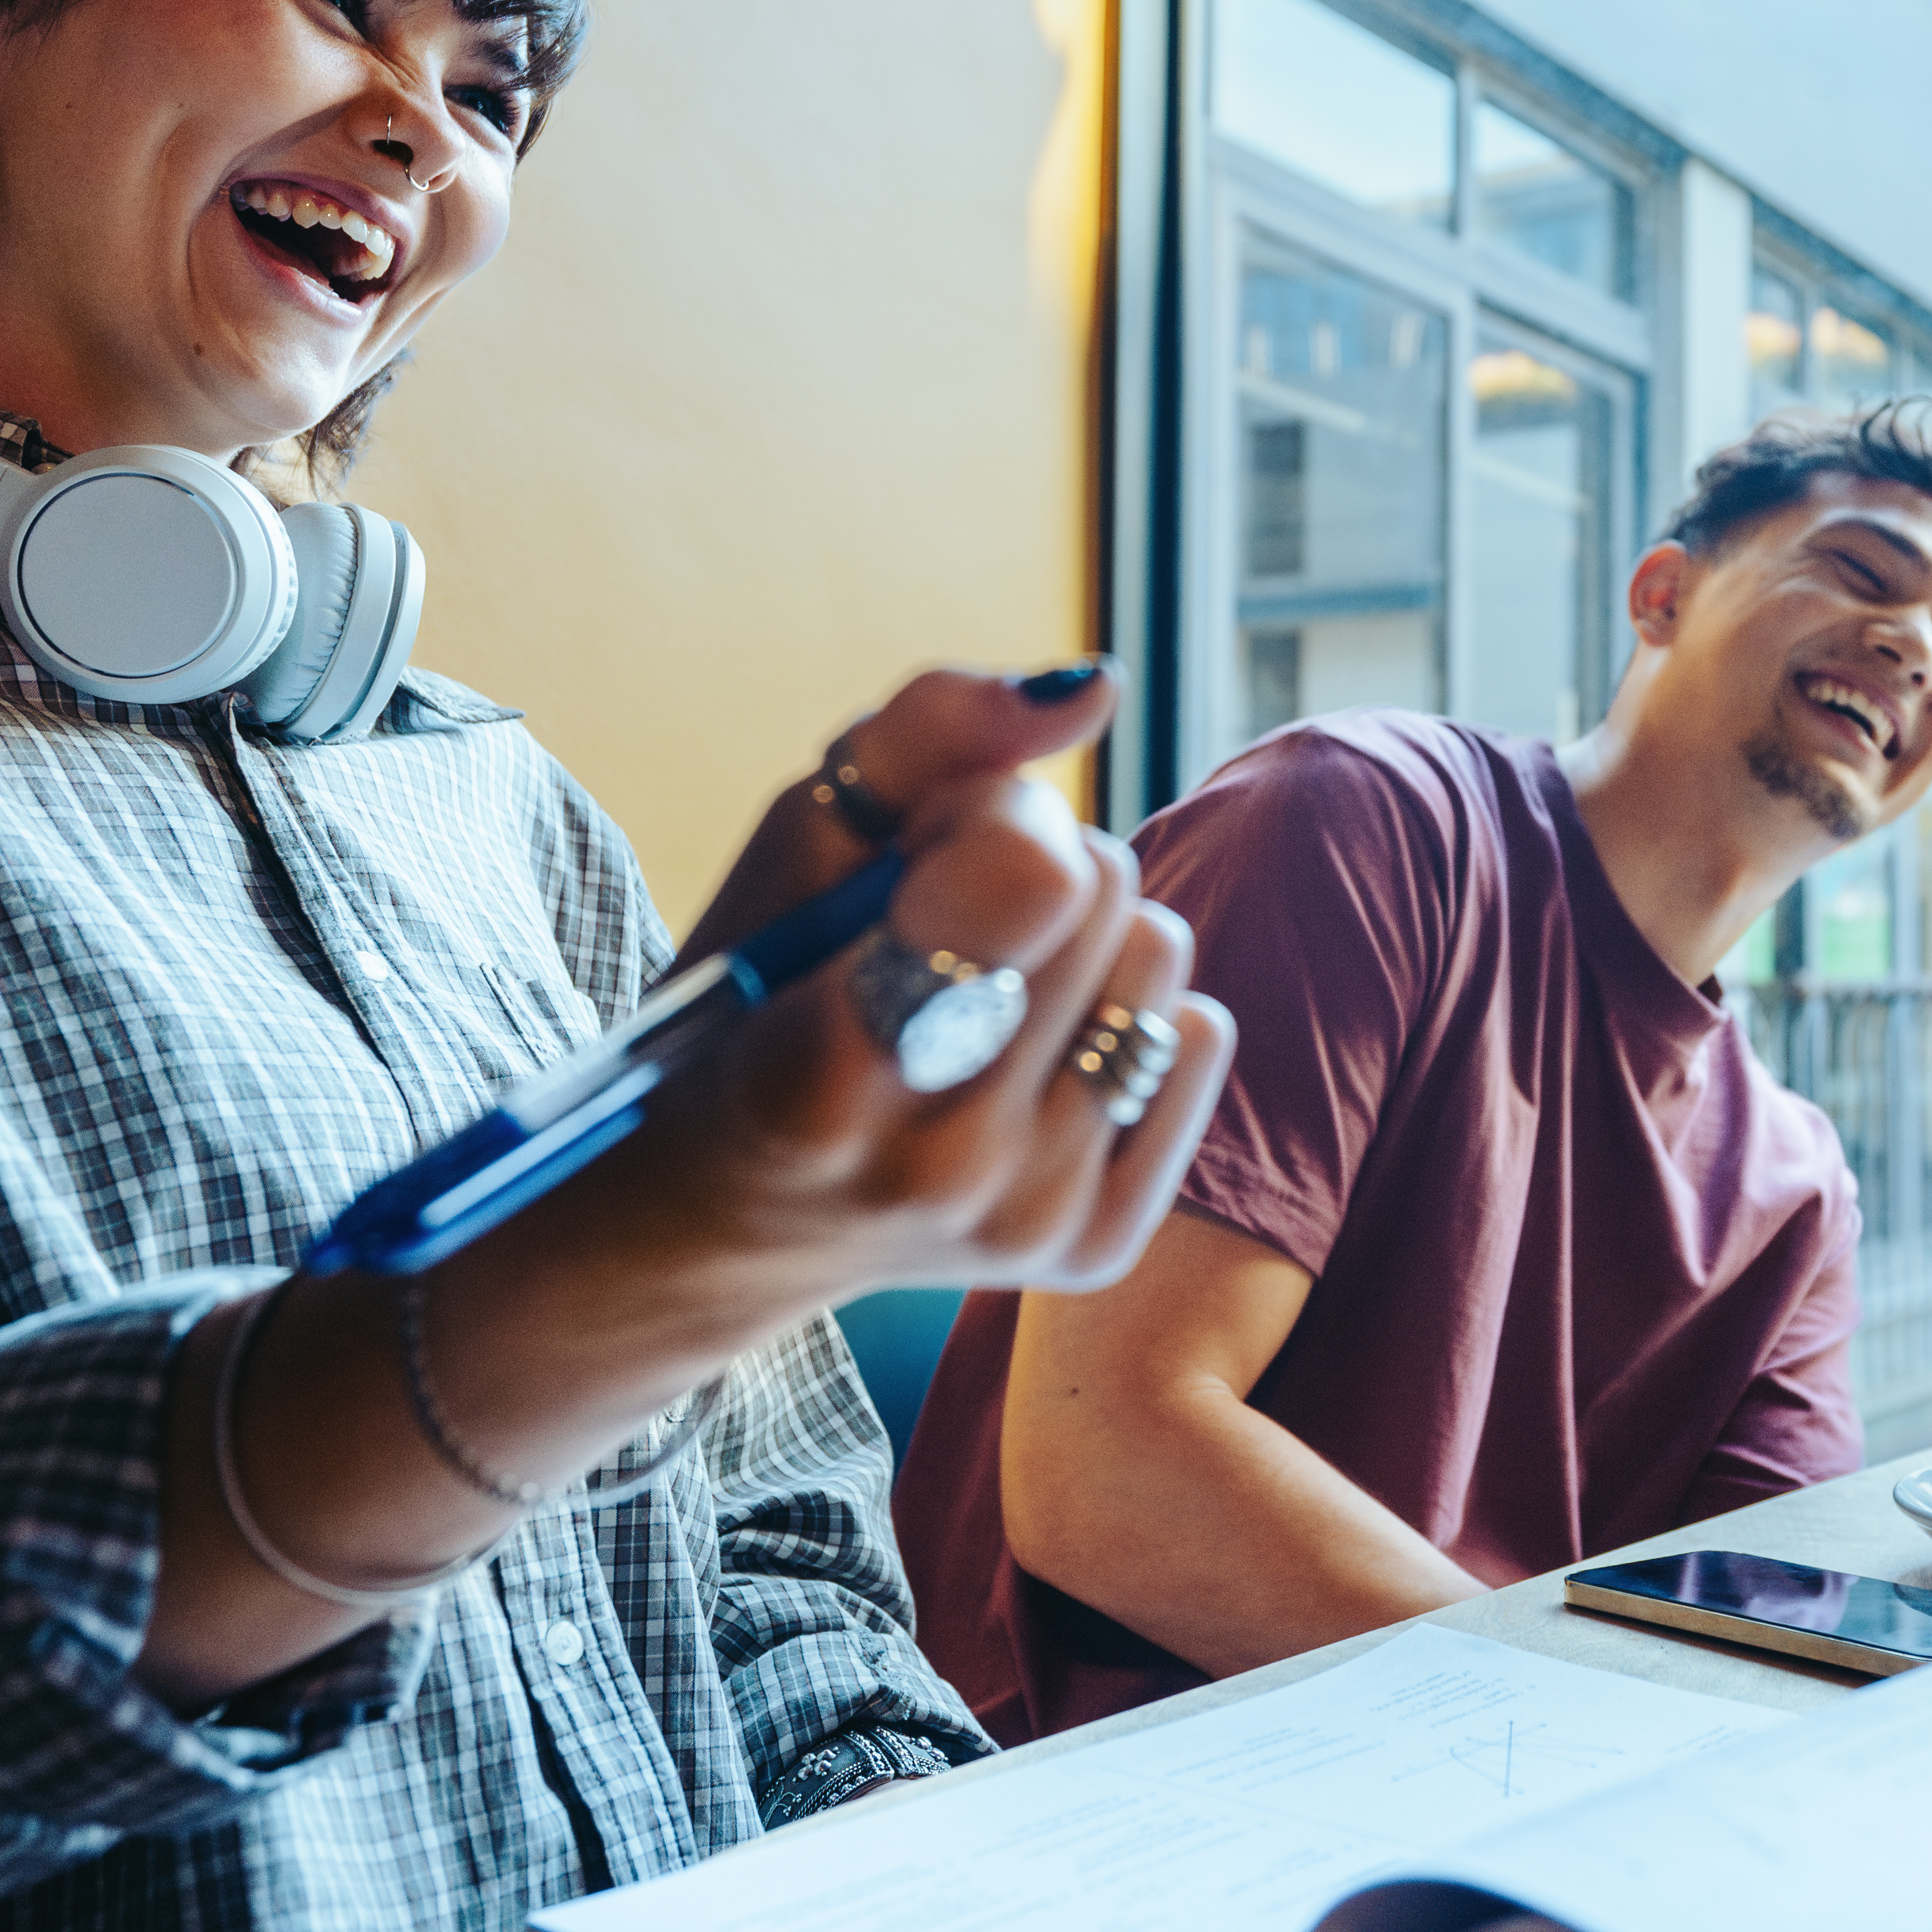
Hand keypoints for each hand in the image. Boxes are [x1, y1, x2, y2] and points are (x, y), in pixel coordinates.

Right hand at [535, 663, 1236, 1339]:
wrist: (728, 1213)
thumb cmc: (755, 990)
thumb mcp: (799, 839)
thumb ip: (930, 732)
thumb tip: (1096, 685)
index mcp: (826, 1072)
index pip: (1033, 876)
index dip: (983, 818)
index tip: (911, 854)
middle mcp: (937, 1167)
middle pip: (1106, 891)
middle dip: (1030, 865)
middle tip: (930, 927)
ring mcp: (1026, 1220)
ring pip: (1163, 952)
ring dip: (1086, 938)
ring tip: (982, 988)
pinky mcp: (1096, 1246)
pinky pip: (1203, 1034)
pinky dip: (1131, 1013)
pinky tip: (1033, 1054)